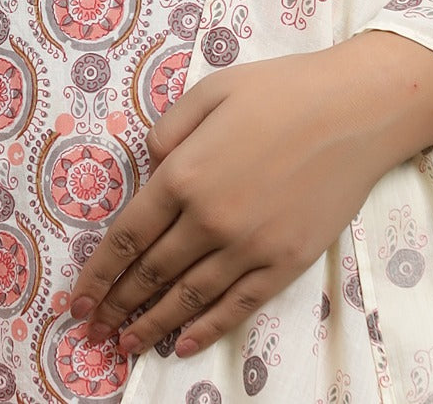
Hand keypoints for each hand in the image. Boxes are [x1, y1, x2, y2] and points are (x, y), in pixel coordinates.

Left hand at [65, 31, 432, 360]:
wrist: (355, 109)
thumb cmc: (281, 89)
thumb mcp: (210, 89)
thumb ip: (169, 130)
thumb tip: (151, 169)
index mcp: (185, 173)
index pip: (128, 236)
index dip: (98, 273)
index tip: (77, 299)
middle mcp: (210, 218)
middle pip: (152, 273)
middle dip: (117, 304)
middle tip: (94, 328)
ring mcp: (250, 245)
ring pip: (189, 297)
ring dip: (152, 324)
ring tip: (126, 343)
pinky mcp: (286, 261)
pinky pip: (238, 305)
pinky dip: (207, 329)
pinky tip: (183, 343)